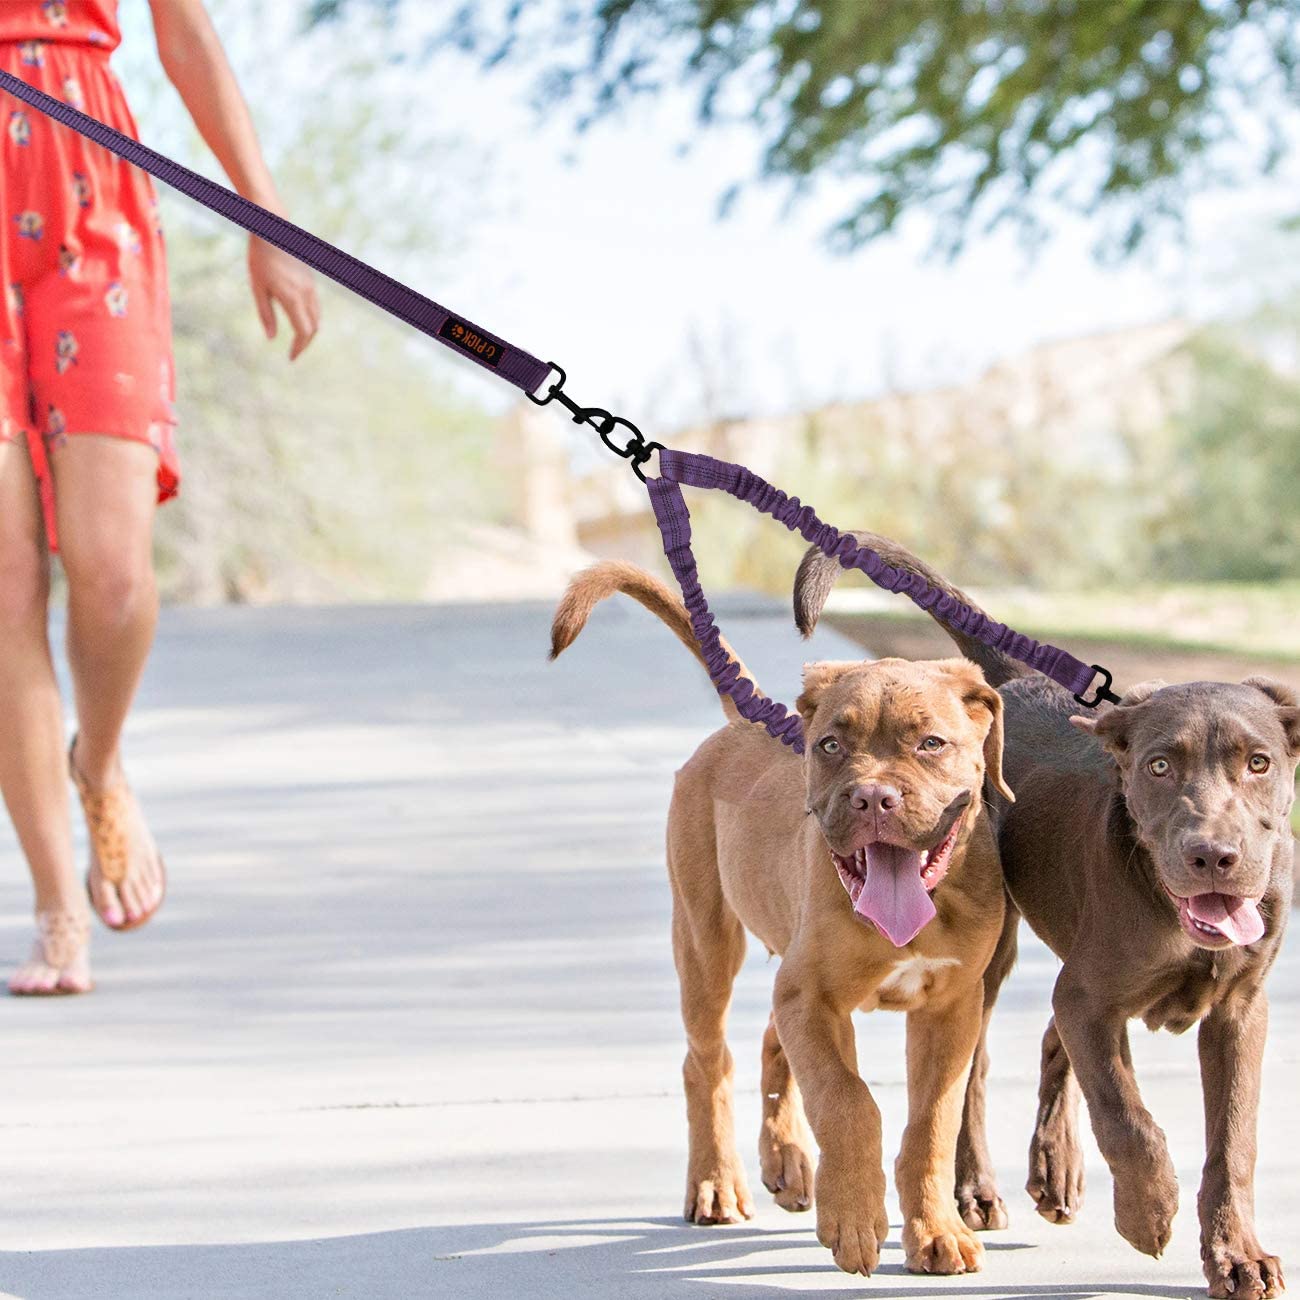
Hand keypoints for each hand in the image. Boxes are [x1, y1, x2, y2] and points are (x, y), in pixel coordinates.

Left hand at [248, 236, 319, 359]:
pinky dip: (310, 318)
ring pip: (317, 317)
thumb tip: (271, 338)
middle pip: (313, 328)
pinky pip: (315, 306)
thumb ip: (266, 314)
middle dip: (305, 343)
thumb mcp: (258, 288)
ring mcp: (311, 287)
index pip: (303, 332)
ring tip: (297, 339)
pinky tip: (299, 320)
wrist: (273, 231)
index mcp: (292, 298)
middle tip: (294, 353)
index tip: (291, 358)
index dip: (298, 348)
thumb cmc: (260, 258)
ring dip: (309, 331)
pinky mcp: (310, 281)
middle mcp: (306, 294)